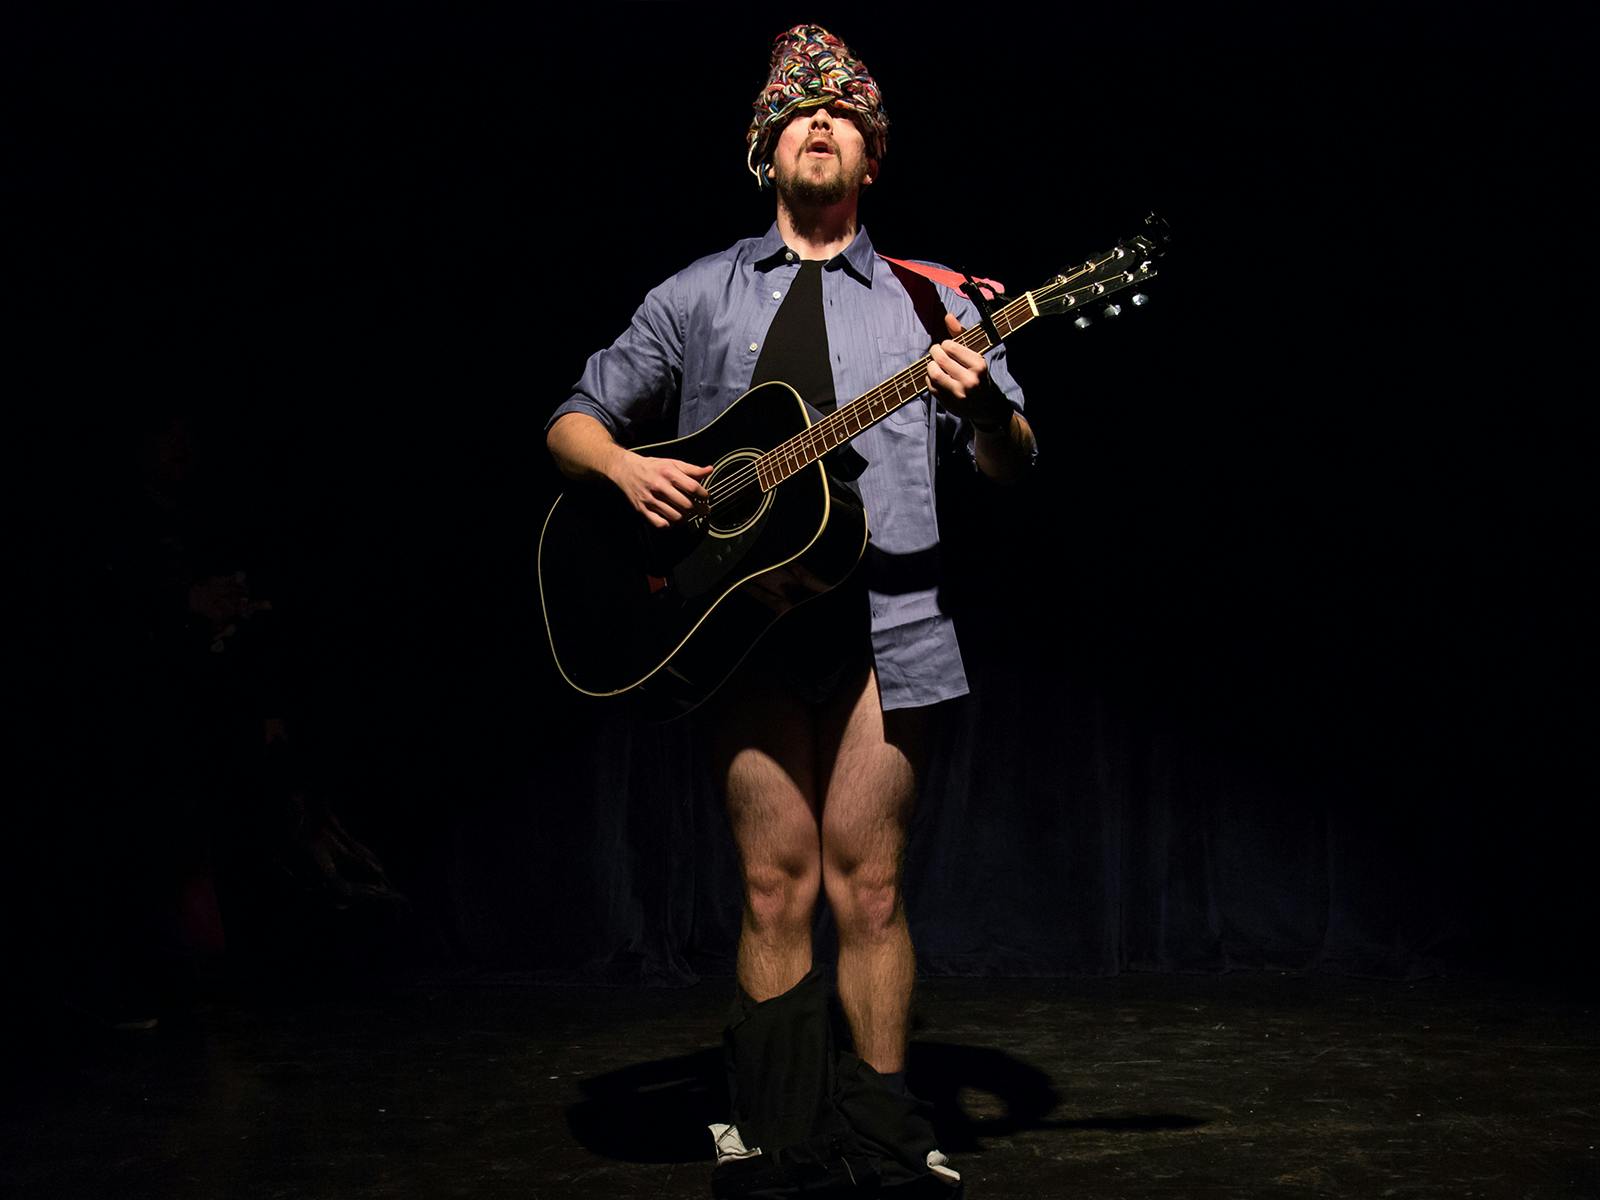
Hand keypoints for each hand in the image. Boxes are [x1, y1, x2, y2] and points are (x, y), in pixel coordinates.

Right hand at [608, 450, 712, 528]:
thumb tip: (709, 470)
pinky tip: (672, 518)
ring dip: (685, 517)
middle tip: (702, 509)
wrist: (625, 469)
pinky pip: (660, 523)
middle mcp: (659, 486)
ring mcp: (650, 499)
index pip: (693, 487)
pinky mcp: (643, 509)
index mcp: (668, 473)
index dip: (704, 494)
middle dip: (698, 509)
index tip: (705, 497)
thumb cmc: (652, 467)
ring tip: (688, 514)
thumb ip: (691, 469)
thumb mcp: (672, 463)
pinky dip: (669, 524)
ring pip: (675, 516)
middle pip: (686, 505)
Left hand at [927, 312, 1011, 429]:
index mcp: (978, 365)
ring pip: (934, 374)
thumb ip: (960, 334)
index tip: (947, 347)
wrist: (986, 406)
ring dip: (930, 366)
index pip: (950, 346)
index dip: (945, 345)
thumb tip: (947, 316)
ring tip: (934, 365)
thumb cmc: (977, 374)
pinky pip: (931, 387)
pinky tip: (935, 378)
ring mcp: (959, 394)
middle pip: (940, 359)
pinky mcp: (950, 404)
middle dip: (934, 352)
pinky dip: (929, 380)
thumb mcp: (974, 353)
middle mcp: (970, 380)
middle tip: (936, 353)